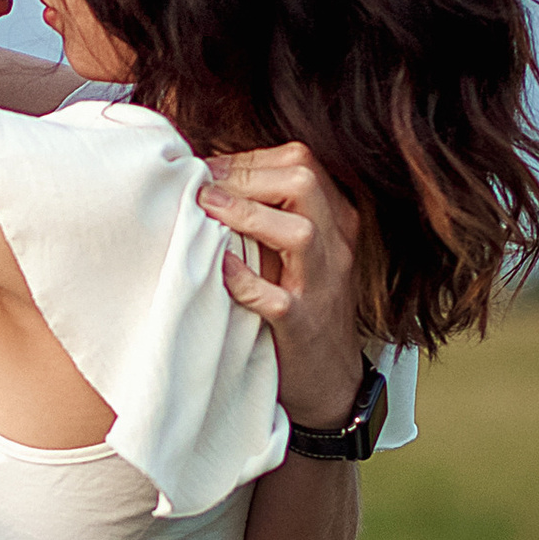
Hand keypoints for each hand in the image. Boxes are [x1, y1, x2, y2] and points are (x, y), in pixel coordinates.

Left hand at [202, 141, 364, 428]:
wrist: (331, 380)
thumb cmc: (301, 305)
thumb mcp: (298, 251)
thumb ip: (272, 212)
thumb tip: (210, 175)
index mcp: (336, 219)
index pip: (301, 163)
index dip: (249, 159)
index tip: (208, 168)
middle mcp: (334, 245)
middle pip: (305, 182)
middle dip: (247, 175)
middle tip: (202, 187)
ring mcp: (321, 286)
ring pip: (301, 232)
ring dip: (248, 215)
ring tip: (206, 210)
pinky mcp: (302, 326)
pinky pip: (278, 300)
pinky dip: (246, 281)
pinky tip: (221, 268)